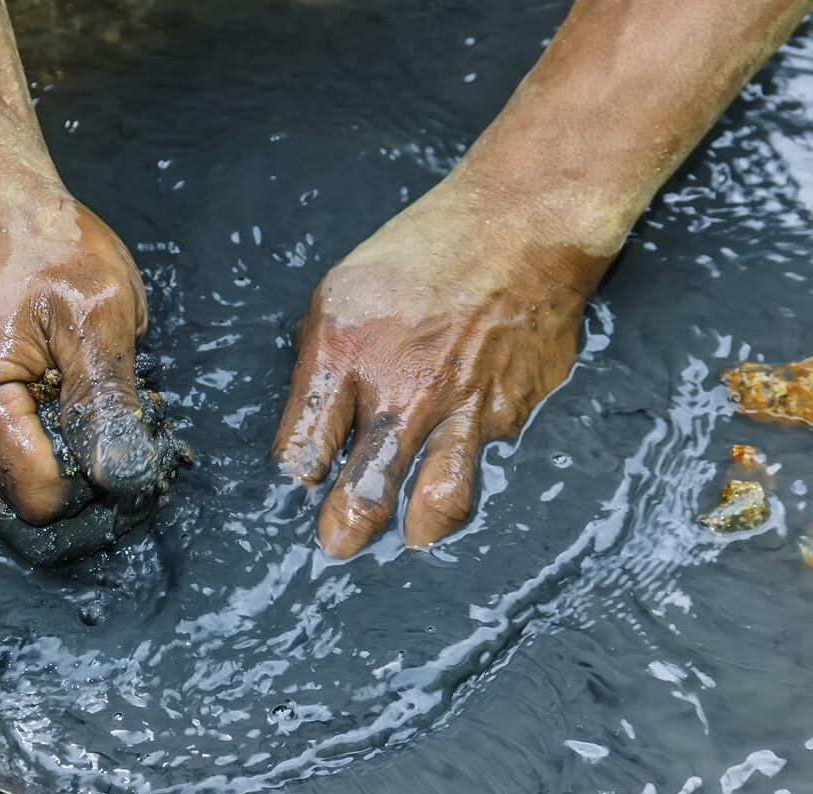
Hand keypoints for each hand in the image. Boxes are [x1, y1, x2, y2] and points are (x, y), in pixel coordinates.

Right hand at [0, 172, 155, 530]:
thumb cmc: (48, 249)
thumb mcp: (99, 312)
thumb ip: (107, 402)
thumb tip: (126, 480)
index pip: (44, 501)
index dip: (100, 481)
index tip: (133, 434)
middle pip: (20, 520)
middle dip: (80, 491)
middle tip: (116, 428)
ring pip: (7, 514)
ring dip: (59, 485)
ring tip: (84, 419)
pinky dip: (34, 474)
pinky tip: (58, 427)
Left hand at [273, 177, 607, 557]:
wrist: (520, 225)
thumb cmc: (422, 252)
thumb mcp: (342, 291)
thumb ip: (322, 362)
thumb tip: (312, 427)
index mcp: (343, 355)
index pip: (300, 450)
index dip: (296, 478)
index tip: (302, 482)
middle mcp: (401, 391)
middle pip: (361, 496)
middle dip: (342, 534)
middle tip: (336, 546)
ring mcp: (461, 408)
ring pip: (436, 504)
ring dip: (417, 531)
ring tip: (409, 536)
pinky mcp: (511, 413)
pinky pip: (484, 463)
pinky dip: (469, 470)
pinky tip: (461, 457)